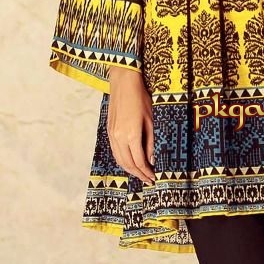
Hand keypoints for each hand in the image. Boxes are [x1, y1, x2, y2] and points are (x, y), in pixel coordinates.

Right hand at [107, 67, 155, 185]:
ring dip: (129, 169)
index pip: (139, 161)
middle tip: (148, 180)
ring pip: (119, 159)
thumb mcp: (151, 120)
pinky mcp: (109, 131)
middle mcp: (119, 137)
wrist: (123, 83)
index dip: (146, 172)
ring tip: (140, 174)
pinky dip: (122, 160)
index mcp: (131, 135)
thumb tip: (152, 159)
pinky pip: (115, 151)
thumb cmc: (141, 99)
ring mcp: (112, 135)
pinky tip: (130, 162)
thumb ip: (151, 142)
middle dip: (138, 174)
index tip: (154, 177)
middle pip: (128, 164)